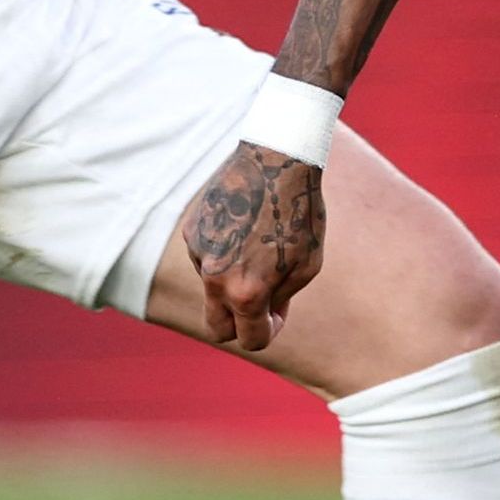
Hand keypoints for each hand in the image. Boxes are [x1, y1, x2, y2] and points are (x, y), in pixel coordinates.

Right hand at [180, 140, 326, 352]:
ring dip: (233, 280)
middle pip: (215, 328)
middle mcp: (215, 278)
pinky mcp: (192, 232)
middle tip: (259, 307)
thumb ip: (281, 300)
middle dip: (237, 325)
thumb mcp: (307, 265)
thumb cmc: (299, 214)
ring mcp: (199, 254)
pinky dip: (223, 251)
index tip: (275, 319)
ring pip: (212, 287)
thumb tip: (265, 316)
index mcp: (247, 292)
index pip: (250, 340)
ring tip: (259, 244)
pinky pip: (206, 256)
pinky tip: (244, 225)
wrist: (275, 160)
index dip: (267, 333)